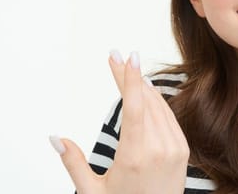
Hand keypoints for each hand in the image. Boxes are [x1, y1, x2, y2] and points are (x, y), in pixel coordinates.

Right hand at [50, 51, 189, 193]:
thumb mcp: (92, 191)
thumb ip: (73, 163)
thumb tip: (55, 138)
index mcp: (135, 156)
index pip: (135, 107)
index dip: (130, 79)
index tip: (127, 57)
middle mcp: (158, 149)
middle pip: (145, 101)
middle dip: (129, 77)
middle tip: (116, 56)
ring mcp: (174, 148)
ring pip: (159, 106)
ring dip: (142, 87)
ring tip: (126, 70)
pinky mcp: (183, 150)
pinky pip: (169, 117)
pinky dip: (157, 101)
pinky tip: (146, 92)